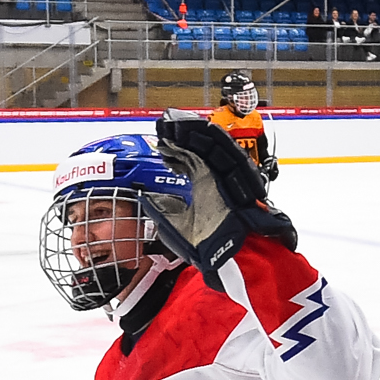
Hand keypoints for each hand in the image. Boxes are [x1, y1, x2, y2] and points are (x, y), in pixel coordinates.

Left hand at [146, 110, 297, 282]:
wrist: (230, 258)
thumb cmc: (209, 248)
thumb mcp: (175, 224)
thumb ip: (162, 208)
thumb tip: (146, 196)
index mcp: (204, 188)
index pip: (188, 161)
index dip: (174, 152)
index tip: (161, 145)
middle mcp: (215, 179)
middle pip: (198, 148)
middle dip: (180, 135)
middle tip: (164, 124)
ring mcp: (225, 176)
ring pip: (210, 145)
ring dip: (191, 132)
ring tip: (172, 121)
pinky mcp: (233, 176)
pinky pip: (222, 151)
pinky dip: (207, 138)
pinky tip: (192, 128)